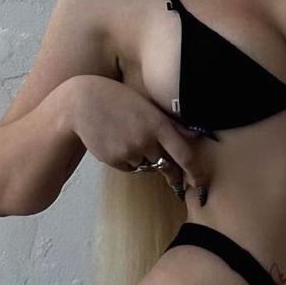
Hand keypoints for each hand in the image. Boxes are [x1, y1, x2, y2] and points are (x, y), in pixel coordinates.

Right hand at [67, 75, 211, 204]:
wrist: (83, 103)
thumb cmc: (120, 100)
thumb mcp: (148, 106)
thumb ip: (172, 124)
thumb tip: (196, 135)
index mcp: (158, 124)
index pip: (185, 154)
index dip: (196, 172)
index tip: (202, 184)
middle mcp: (145, 140)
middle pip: (165, 164)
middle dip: (170, 170)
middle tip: (174, 178)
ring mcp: (128, 151)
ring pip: (146, 165)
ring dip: (145, 158)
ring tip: (130, 136)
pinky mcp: (114, 160)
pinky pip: (130, 167)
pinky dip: (129, 160)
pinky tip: (118, 142)